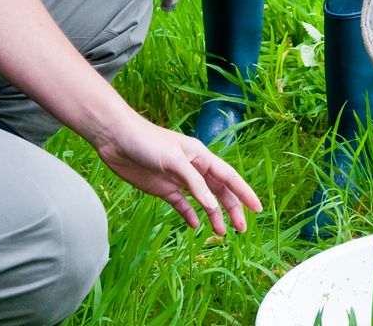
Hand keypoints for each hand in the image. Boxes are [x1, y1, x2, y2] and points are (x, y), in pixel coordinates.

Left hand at [95, 117, 261, 234]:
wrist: (115, 139)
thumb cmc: (147, 141)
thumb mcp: (175, 160)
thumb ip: (195, 183)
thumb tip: (213, 206)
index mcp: (201, 157)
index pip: (229, 177)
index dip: (244, 192)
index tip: (257, 208)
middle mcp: (193, 169)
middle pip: (219, 191)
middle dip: (232, 209)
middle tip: (241, 229)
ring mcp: (178, 180)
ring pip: (203, 201)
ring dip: (213, 215)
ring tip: (221, 233)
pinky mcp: (163, 188)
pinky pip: (181, 205)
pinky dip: (190, 215)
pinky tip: (195, 226)